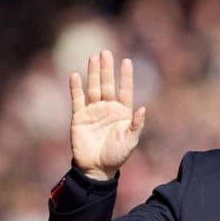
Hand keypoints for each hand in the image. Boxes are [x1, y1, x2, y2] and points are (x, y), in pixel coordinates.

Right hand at [69, 50, 145, 180]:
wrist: (97, 168)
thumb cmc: (117, 155)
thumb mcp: (130, 141)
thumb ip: (136, 125)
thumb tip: (143, 108)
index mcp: (122, 112)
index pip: (125, 90)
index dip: (126, 76)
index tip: (127, 61)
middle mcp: (108, 108)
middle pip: (107, 84)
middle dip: (106, 69)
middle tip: (106, 52)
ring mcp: (93, 111)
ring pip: (93, 88)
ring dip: (93, 73)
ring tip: (93, 57)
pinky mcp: (79, 117)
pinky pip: (77, 99)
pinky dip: (76, 88)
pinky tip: (75, 75)